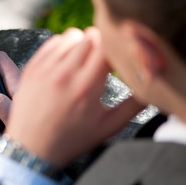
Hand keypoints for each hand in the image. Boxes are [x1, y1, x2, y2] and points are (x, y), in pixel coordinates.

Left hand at [4, 27, 144, 167]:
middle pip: (91, 36)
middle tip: (101, 62)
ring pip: (72, 35)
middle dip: (101, 46)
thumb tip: (154, 86)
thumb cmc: (72, 140)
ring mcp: (45, 68)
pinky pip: (53, 42)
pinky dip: (63, 47)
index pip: (106, 44)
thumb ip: (134, 105)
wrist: (31, 149)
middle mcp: (65, 73)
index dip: (116, 48)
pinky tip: (65, 64)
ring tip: (82, 64)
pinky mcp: (32, 67)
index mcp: (87, 86)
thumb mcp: (107, 127)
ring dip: (82, 44)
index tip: (118, 59)